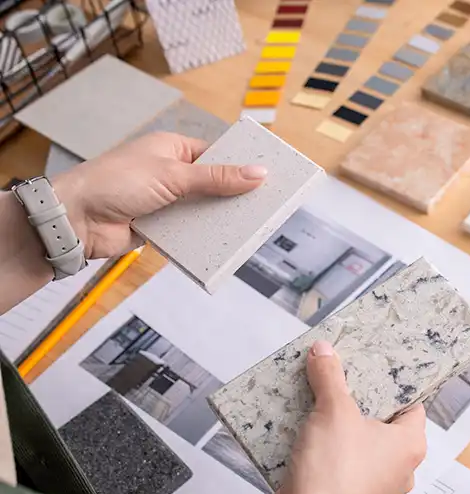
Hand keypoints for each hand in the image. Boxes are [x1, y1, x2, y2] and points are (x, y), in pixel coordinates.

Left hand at [54, 132, 266, 258]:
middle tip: (266, 205)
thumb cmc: (115, 182)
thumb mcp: (173, 175)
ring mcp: (167, 202)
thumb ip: (217, 178)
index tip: (268, 175)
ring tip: (251, 227)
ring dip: (219, 219)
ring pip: (204, 210)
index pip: (216, 155)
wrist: (77, 219)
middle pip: (214, 185)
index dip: (241, 165)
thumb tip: (258, 173)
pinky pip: (191, 232)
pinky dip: (204, 237)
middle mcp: (171, 174)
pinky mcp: (162, 227)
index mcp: (172, 149)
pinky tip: (224, 243)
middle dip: (235, 196)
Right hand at [227, 340, 426, 493]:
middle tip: (341, 372)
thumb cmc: (334, 468)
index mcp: (411, 446)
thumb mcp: (333, 410)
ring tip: (319, 393)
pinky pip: (340, 460)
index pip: (412, 404)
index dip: (393, 382)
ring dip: (338, 421)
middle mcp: (400, 467)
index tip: (373, 362)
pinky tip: (305, 425)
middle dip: (359, 398)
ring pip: (358, 441)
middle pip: (382, 421)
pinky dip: (326, 444)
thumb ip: (330, 376)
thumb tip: (323, 348)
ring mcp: (374, 485)